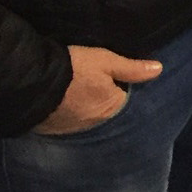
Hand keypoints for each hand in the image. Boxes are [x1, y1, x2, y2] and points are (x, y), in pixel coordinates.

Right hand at [33, 46, 162, 134]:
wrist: (31, 82)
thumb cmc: (73, 68)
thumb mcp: (105, 60)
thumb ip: (132, 68)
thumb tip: (159, 69)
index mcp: (113, 107)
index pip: (123, 96)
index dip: (117, 83)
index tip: (107, 74)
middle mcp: (96, 123)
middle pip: (103, 108)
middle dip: (99, 97)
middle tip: (88, 81)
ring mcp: (73, 129)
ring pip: (84, 116)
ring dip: (82, 106)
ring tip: (73, 91)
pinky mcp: (53, 130)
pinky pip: (65, 121)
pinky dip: (65, 113)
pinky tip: (59, 102)